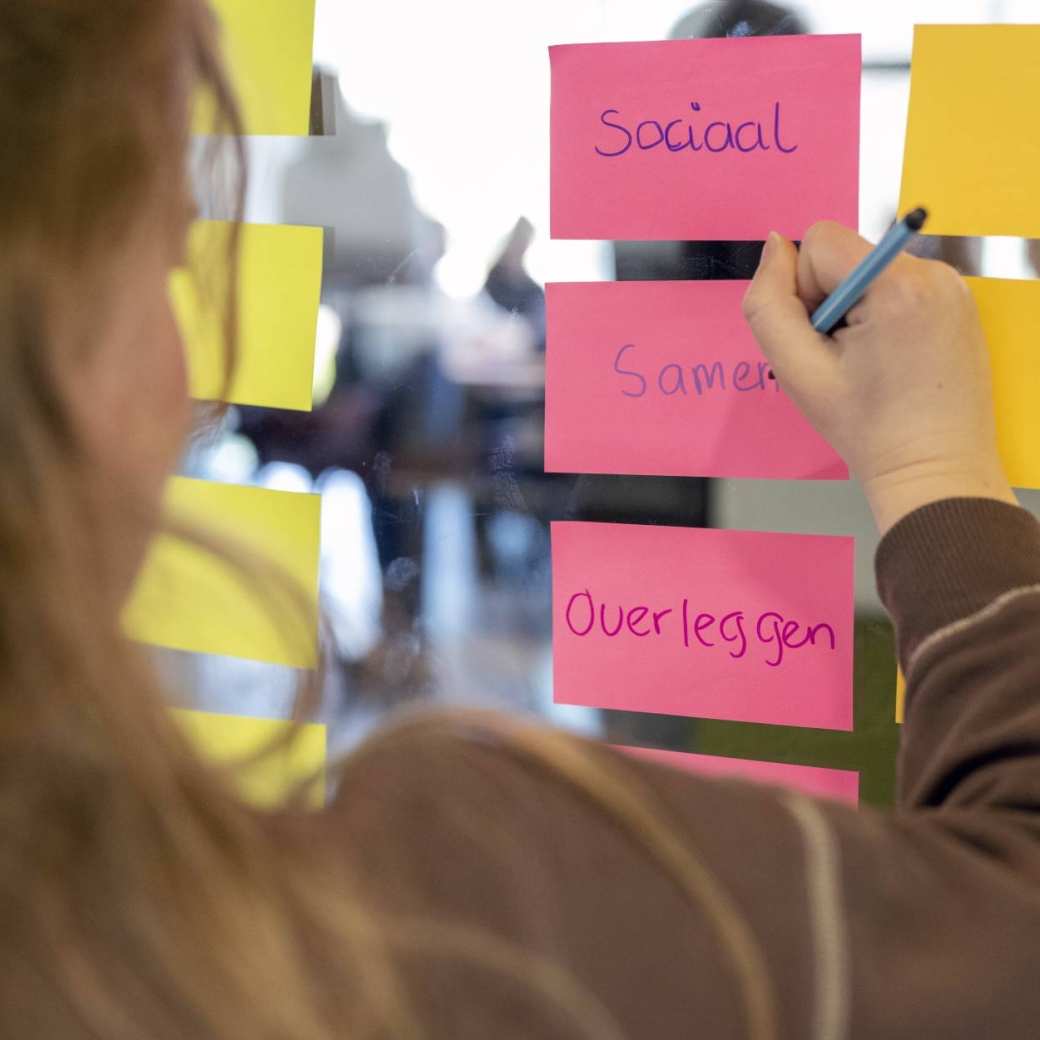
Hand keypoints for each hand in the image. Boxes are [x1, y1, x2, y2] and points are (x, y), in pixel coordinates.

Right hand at [742, 222, 1016, 534]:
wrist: (934, 468)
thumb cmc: (867, 427)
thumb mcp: (796, 371)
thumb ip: (768, 303)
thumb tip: (772, 247)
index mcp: (896, 284)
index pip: (819, 241)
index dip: (804, 290)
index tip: (823, 338)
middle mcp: (933, 272)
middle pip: (846, 254)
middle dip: (830, 300)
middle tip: (844, 357)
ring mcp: (952, 285)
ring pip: (869, 270)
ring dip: (856, 309)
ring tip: (869, 361)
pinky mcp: (958, 300)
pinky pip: (898, 285)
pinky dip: (883, 315)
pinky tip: (890, 357)